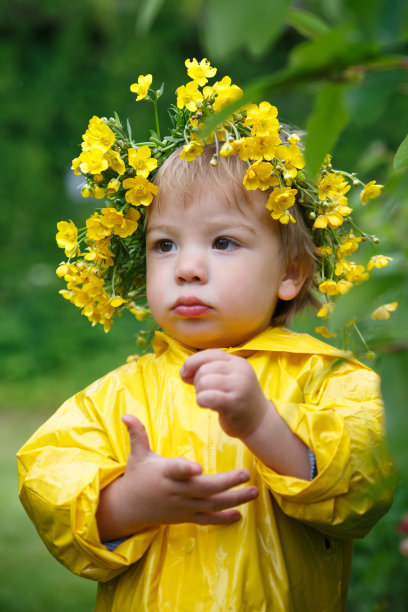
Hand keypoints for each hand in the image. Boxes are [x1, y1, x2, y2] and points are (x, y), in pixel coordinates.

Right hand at [96, 415, 257, 540]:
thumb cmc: (137, 475)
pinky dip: (223, 519)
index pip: (176, 470)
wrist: (129, 507)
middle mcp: (176, 491)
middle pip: (204, 489)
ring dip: (234, 500)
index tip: (198, 467)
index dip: (186, 469)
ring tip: (254, 492)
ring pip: (211, 506)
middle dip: (226, 483)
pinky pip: (207, 520)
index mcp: (165, 473)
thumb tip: (126, 414)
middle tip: (246, 474)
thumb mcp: (137, 454)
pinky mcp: (186, 517)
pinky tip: (240, 514)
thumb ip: (137, 434)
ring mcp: (183, 506)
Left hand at [181, 350, 309, 478]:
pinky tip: (206, 405)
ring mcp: (239, 386)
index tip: (184, 374)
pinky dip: (201, 400)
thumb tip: (184, 372)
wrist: (259, 422)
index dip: (193, 362)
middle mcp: (240, 371)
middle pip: (204, 369)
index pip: (211, 353)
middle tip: (205, 393)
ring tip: (208, 399)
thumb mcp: (228, 379)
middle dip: (197, 382)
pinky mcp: (234, 403)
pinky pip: (208, 396)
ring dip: (200, 392)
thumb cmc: (238, 400)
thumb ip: (209, 371)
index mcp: (238, 362)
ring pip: (204, 381)